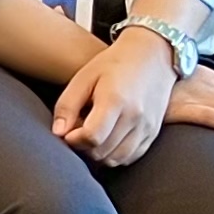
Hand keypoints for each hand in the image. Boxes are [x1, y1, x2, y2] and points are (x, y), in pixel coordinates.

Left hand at [52, 32, 180, 165]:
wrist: (153, 55)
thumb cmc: (114, 63)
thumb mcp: (84, 77)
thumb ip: (68, 105)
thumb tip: (58, 133)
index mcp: (116, 101)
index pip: (92, 137)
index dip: (74, 140)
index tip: (67, 132)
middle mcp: (135, 117)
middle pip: (103, 151)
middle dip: (84, 147)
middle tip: (77, 132)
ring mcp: (148, 126)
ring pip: (117, 159)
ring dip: (99, 154)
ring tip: (92, 135)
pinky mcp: (154, 132)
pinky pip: (131, 156)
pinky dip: (116, 155)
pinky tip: (107, 139)